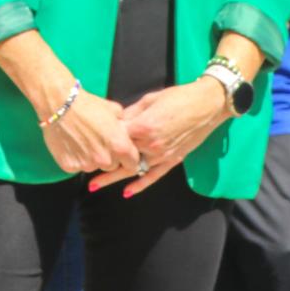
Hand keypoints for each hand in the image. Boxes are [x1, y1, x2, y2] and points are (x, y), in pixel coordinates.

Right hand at [42, 85, 139, 176]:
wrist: (60, 103)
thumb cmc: (89, 105)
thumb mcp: (115, 110)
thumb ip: (124, 126)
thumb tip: (128, 133)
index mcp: (120, 147)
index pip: (133, 164)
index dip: (129, 158)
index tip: (123, 154)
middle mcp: (105, 160)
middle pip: (112, 166)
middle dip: (109, 157)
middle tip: (99, 141)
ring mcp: (86, 165)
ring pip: (94, 166)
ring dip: (92, 158)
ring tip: (83, 139)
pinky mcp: (70, 166)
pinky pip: (77, 167)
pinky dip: (76, 158)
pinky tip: (72, 143)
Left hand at [90, 79, 227, 197]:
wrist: (206, 105)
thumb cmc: (178, 97)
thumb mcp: (150, 99)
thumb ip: (131, 113)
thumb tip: (115, 121)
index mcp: (144, 127)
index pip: (117, 136)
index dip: (103, 137)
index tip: (90, 139)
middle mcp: (151, 145)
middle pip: (121, 156)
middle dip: (102, 161)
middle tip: (83, 168)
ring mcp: (162, 156)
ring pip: (133, 170)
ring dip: (113, 178)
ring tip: (94, 186)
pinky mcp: (172, 161)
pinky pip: (153, 177)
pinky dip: (139, 186)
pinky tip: (125, 193)